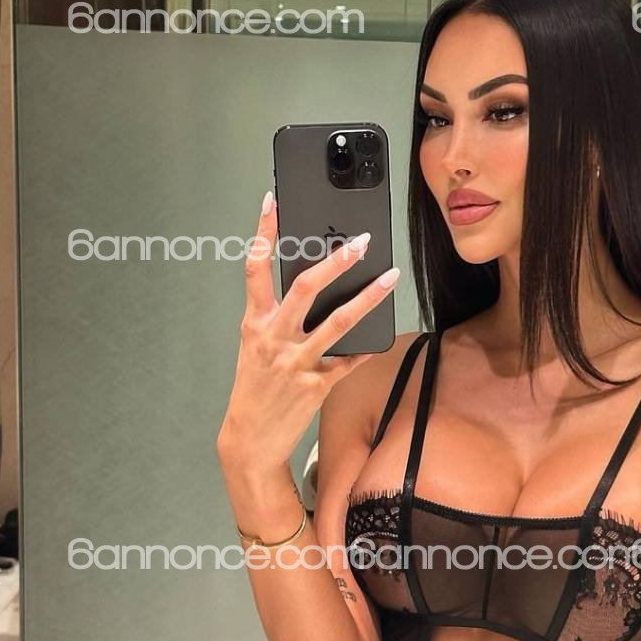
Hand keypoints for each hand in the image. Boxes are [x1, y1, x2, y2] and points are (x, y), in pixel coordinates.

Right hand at [217, 190, 399, 473]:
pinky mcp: (316, 386)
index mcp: (254, 324)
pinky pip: (349, 361)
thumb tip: (312, 290)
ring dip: (368, 298)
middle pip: (306, 288)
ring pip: (338, 322)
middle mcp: (273, 338)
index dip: (263, 233)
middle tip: (361, 241)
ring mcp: (296, 362)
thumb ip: (276, 318)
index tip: (273, 201)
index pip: (255, 269)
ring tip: (389, 277)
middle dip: (336, 261)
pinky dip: (366, 349)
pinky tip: (381, 338)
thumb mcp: (254, 348)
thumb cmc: (255, 389)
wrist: (251, 439)